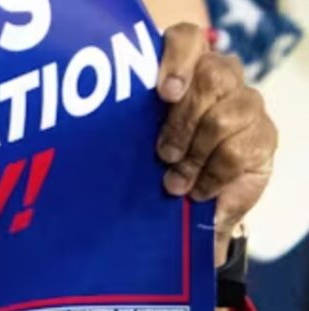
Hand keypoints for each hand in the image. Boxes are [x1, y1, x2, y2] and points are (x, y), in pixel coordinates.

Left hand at [155, 24, 278, 238]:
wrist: (198, 189)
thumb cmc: (157, 156)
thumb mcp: (137, 142)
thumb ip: (135, 130)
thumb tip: (128, 134)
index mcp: (188, 65)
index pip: (188, 39)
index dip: (178, 60)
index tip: (165, 93)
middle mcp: (223, 77)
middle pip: (210, 78)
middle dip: (182, 123)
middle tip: (165, 155)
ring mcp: (247, 104)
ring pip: (222, 118)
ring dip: (195, 155)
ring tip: (177, 181)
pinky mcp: (264, 135)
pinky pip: (238, 152)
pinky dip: (213, 176)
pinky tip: (200, 189)